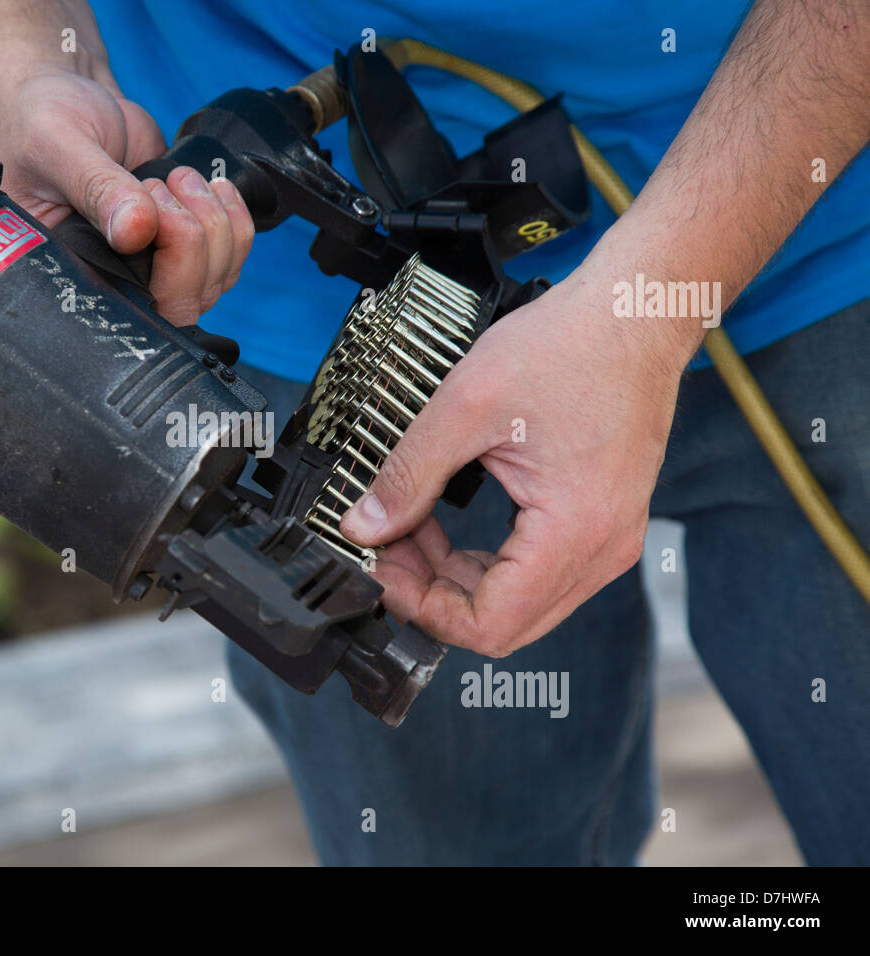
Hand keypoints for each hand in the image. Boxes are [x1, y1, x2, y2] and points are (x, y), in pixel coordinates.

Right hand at [0, 69, 253, 324]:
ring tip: (178, 177)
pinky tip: (214, 187)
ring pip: (212, 283)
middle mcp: (113, 282)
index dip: (160, 276)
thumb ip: (98, 188)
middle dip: (192, 242)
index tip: (150, 210)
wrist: (71, 98)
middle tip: (164, 187)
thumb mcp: (58, 146)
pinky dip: (234, 222)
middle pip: (181, 304)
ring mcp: (152, 268)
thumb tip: (136, 232)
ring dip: (214, 225)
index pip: (126, 316)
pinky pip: (228, 259)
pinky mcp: (181, 246)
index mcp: (71, 276)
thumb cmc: (43, 121)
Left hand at [339, 265, 697, 656]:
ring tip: (408, 525)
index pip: (489, 625)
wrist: (636, 312)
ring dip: (453, 575)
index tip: (380, 569)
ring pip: (516, 601)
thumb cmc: (571, 345)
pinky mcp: (601, 522)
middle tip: (385, 546)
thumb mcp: (465, 406)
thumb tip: (363, 525)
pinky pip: (535, 570)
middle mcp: (602, 550)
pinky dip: (484, 557)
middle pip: (503, 622)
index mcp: (576, 532)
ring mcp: (607, 539)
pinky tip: (445, 517)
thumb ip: (408, 475)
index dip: (422, 607)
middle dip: (432, 592)